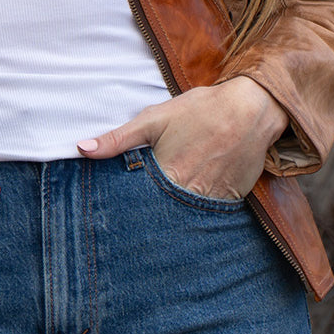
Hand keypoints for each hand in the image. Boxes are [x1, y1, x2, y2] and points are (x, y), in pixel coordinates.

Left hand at [76, 77, 288, 200]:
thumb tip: (81, 149)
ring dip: (173, 218)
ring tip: (159, 220)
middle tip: (134, 225)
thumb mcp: (154, 118)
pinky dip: (197, 212)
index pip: (138, 208)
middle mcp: (191, 196)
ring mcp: (214, 202)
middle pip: (161, 218)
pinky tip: (189, 204)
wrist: (251, 108)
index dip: (126, 211)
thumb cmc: (199, 110)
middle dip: (148, 220)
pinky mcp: (232, 202)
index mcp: (168, 177)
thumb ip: (118, 138)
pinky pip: (209, 216)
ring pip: (185, 219)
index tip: (115, 216)